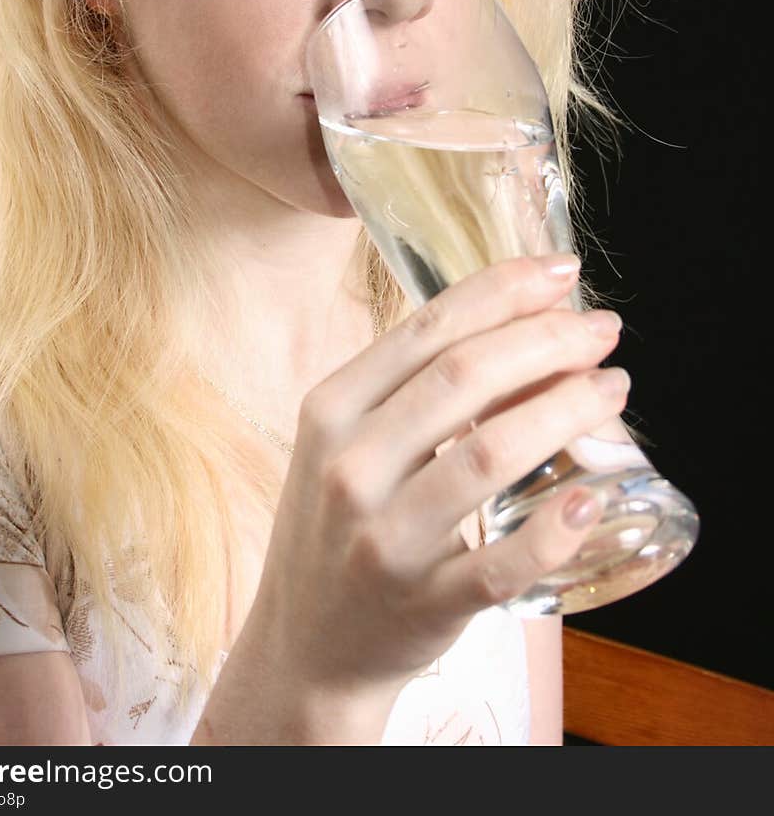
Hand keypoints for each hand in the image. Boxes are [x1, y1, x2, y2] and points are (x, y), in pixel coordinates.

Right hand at [246, 253, 625, 699]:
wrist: (307, 646)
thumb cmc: (342, 526)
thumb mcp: (350, 443)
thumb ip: (414, 387)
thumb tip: (525, 322)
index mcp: (331, 410)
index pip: (426, 328)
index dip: (503, 290)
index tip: (561, 272)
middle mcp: (351, 466)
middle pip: (463, 377)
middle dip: (547, 340)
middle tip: (601, 331)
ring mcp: (385, 540)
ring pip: (487, 455)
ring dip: (564, 410)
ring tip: (611, 389)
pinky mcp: (424, 605)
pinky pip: (498, 564)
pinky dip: (551, 531)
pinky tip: (588, 499)